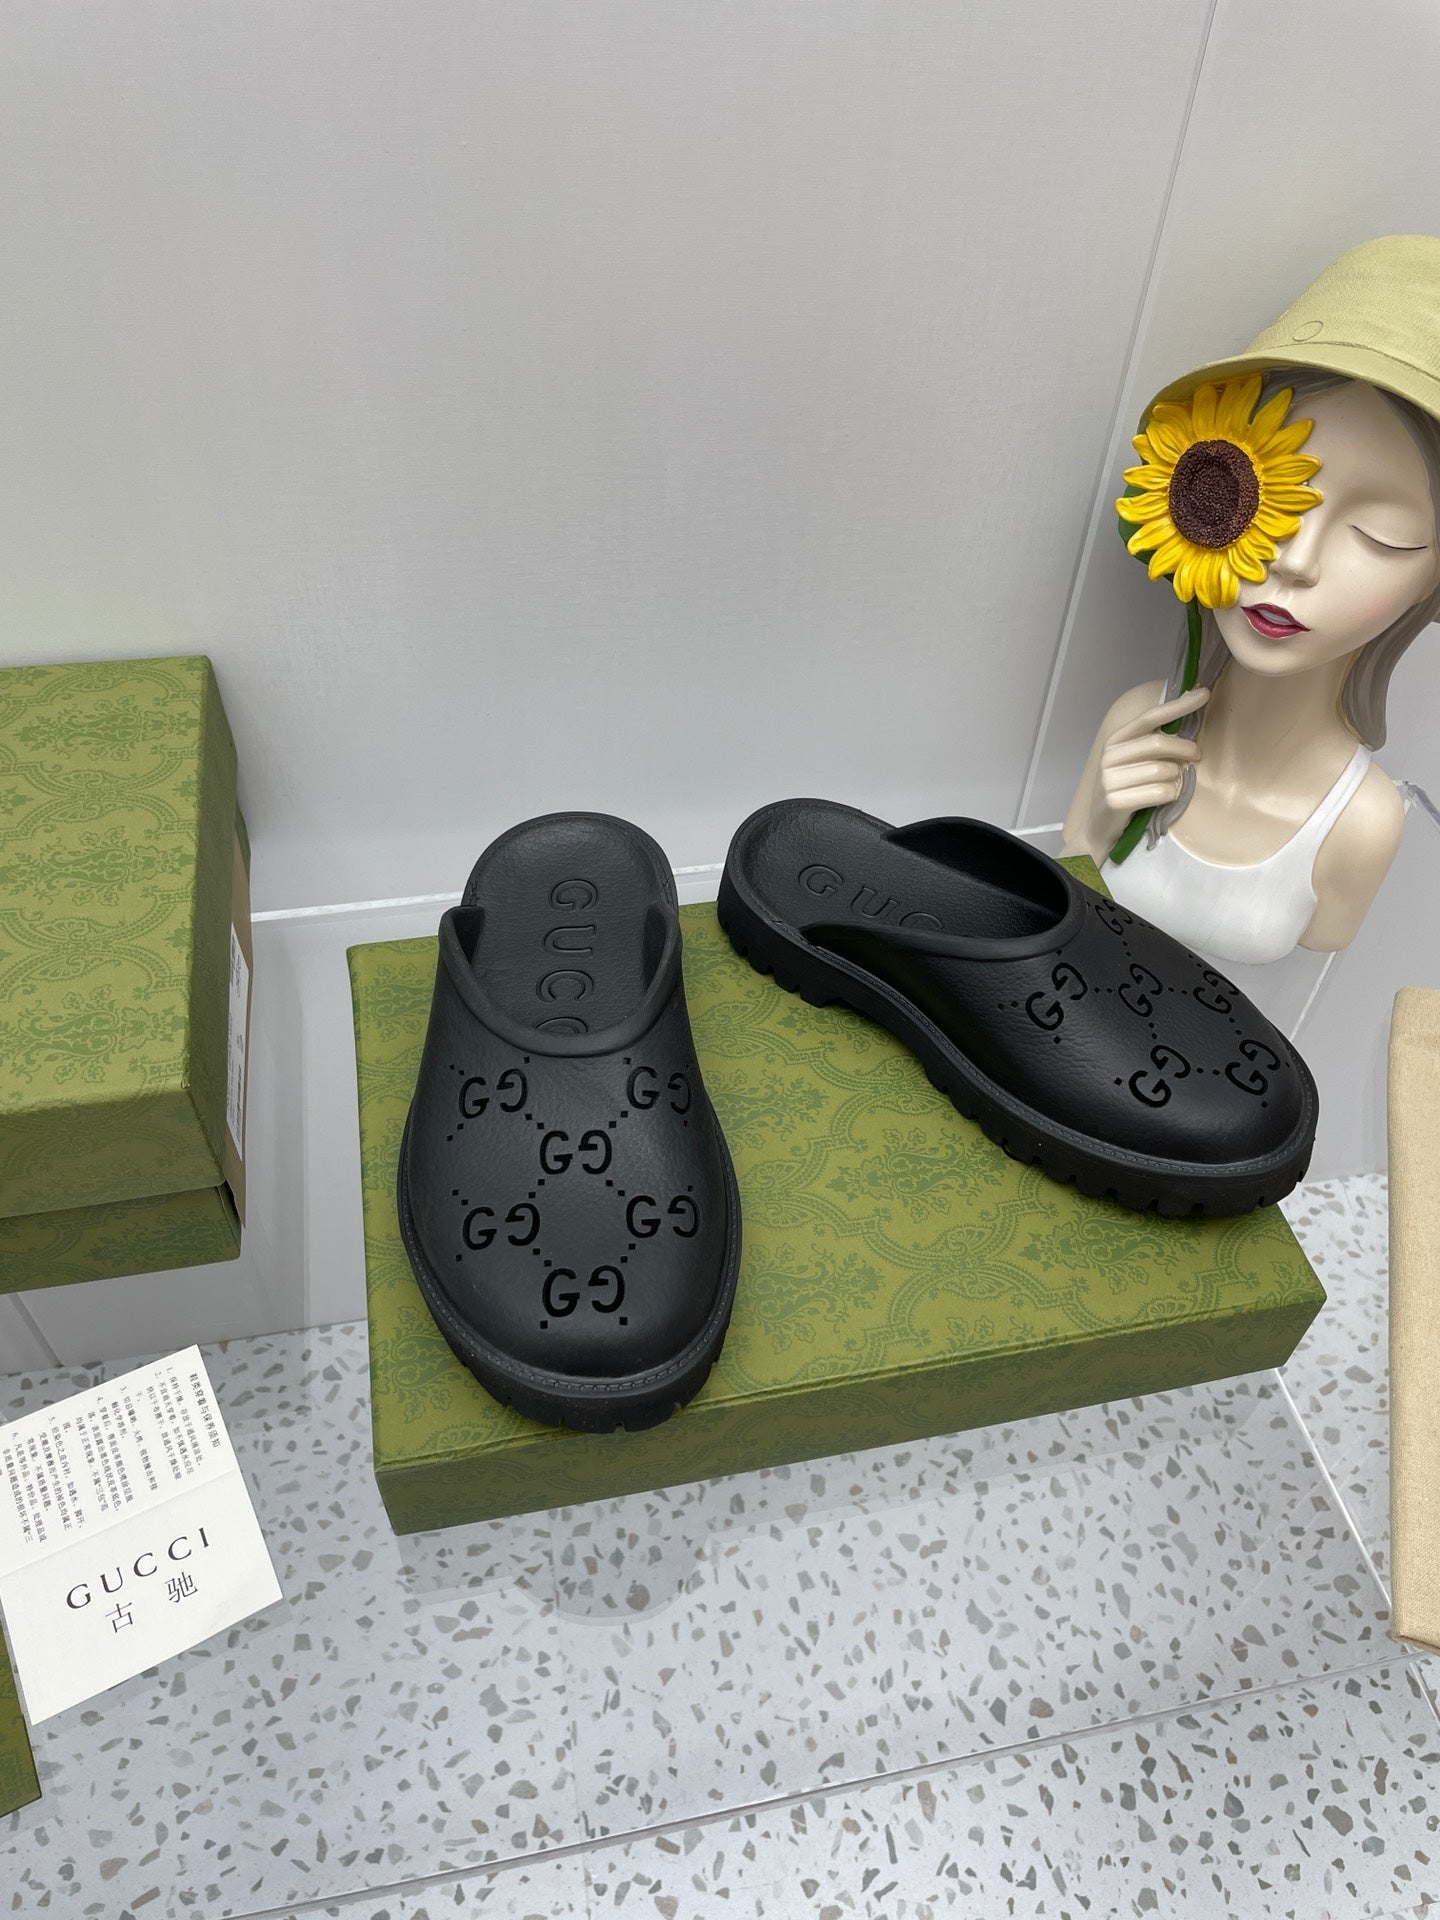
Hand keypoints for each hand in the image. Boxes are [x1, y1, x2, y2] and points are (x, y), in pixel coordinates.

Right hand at [1099, 686, 1209, 817]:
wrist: (1100, 826)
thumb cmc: (1127, 789)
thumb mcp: (1134, 761)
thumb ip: (1153, 742)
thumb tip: (1188, 715)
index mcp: (1116, 741)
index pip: (1150, 717)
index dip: (1178, 706)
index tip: (1203, 694)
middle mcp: (1110, 757)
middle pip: (1159, 743)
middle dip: (1185, 749)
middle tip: (1197, 756)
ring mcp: (1110, 780)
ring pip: (1163, 770)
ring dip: (1177, 777)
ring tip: (1173, 782)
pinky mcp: (1116, 801)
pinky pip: (1159, 792)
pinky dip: (1171, 794)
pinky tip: (1167, 796)